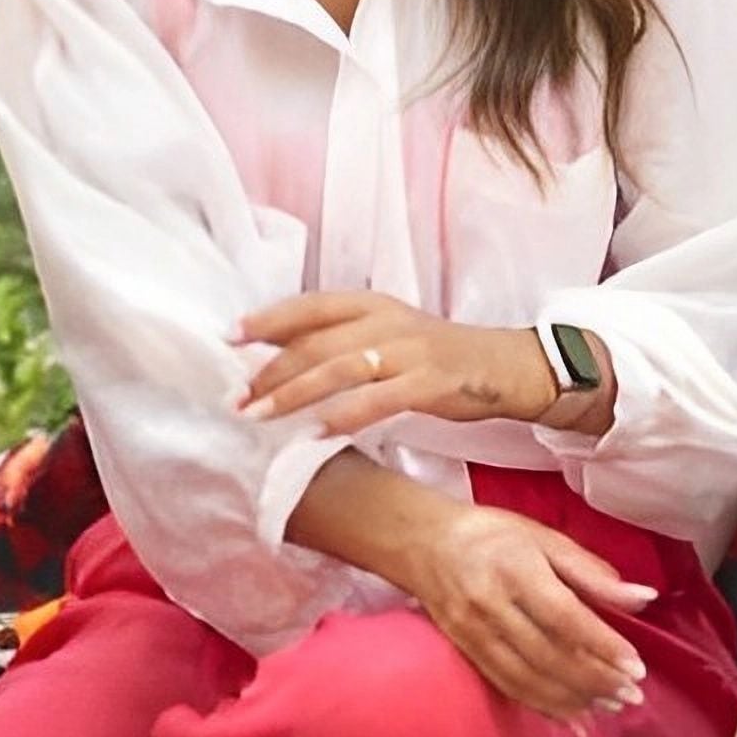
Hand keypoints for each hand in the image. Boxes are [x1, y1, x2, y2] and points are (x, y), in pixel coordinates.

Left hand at [237, 293, 554, 434]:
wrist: (508, 366)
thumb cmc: (440, 356)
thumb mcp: (389, 336)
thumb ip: (341, 341)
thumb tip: (275, 355)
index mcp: (376, 304)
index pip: (312, 305)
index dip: (269, 318)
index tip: (228, 336)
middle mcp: (390, 321)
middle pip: (318, 341)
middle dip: (270, 370)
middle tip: (236, 397)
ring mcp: (413, 350)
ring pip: (341, 367)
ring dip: (294, 393)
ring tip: (259, 415)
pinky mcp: (434, 381)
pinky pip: (380, 399)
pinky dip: (345, 415)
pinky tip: (318, 432)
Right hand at [394, 498, 656, 720]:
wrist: (419, 543)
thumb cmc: (493, 534)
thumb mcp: (547, 539)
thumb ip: (593, 573)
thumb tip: (645, 598)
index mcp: (517, 571)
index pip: (565, 617)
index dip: (602, 645)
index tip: (636, 666)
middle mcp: (491, 607)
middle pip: (547, 655)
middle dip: (594, 681)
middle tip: (632, 695)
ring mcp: (473, 634)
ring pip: (526, 678)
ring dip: (572, 699)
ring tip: (610, 708)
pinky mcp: (464, 652)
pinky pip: (506, 686)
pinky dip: (541, 705)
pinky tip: (571, 717)